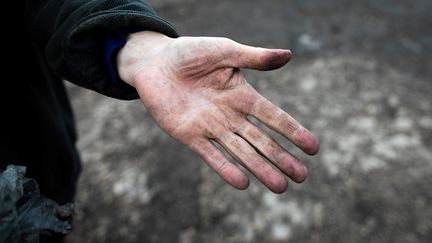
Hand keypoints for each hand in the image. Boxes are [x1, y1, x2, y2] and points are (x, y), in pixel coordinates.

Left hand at [117, 31, 318, 192]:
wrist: (155, 63)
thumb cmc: (190, 53)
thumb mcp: (225, 50)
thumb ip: (254, 58)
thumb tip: (289, 55)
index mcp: (242, 96)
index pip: (273, 117)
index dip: (293, 131)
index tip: (313, 148)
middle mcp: (230, 116)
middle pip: (261, 141)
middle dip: (281, 158)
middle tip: (301, 177)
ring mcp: (211, 127)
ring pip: (240, 152)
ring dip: (260, 169)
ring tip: (280, 187)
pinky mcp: (190, 135)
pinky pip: (211, 155)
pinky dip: (226, 169)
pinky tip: (242, 183)